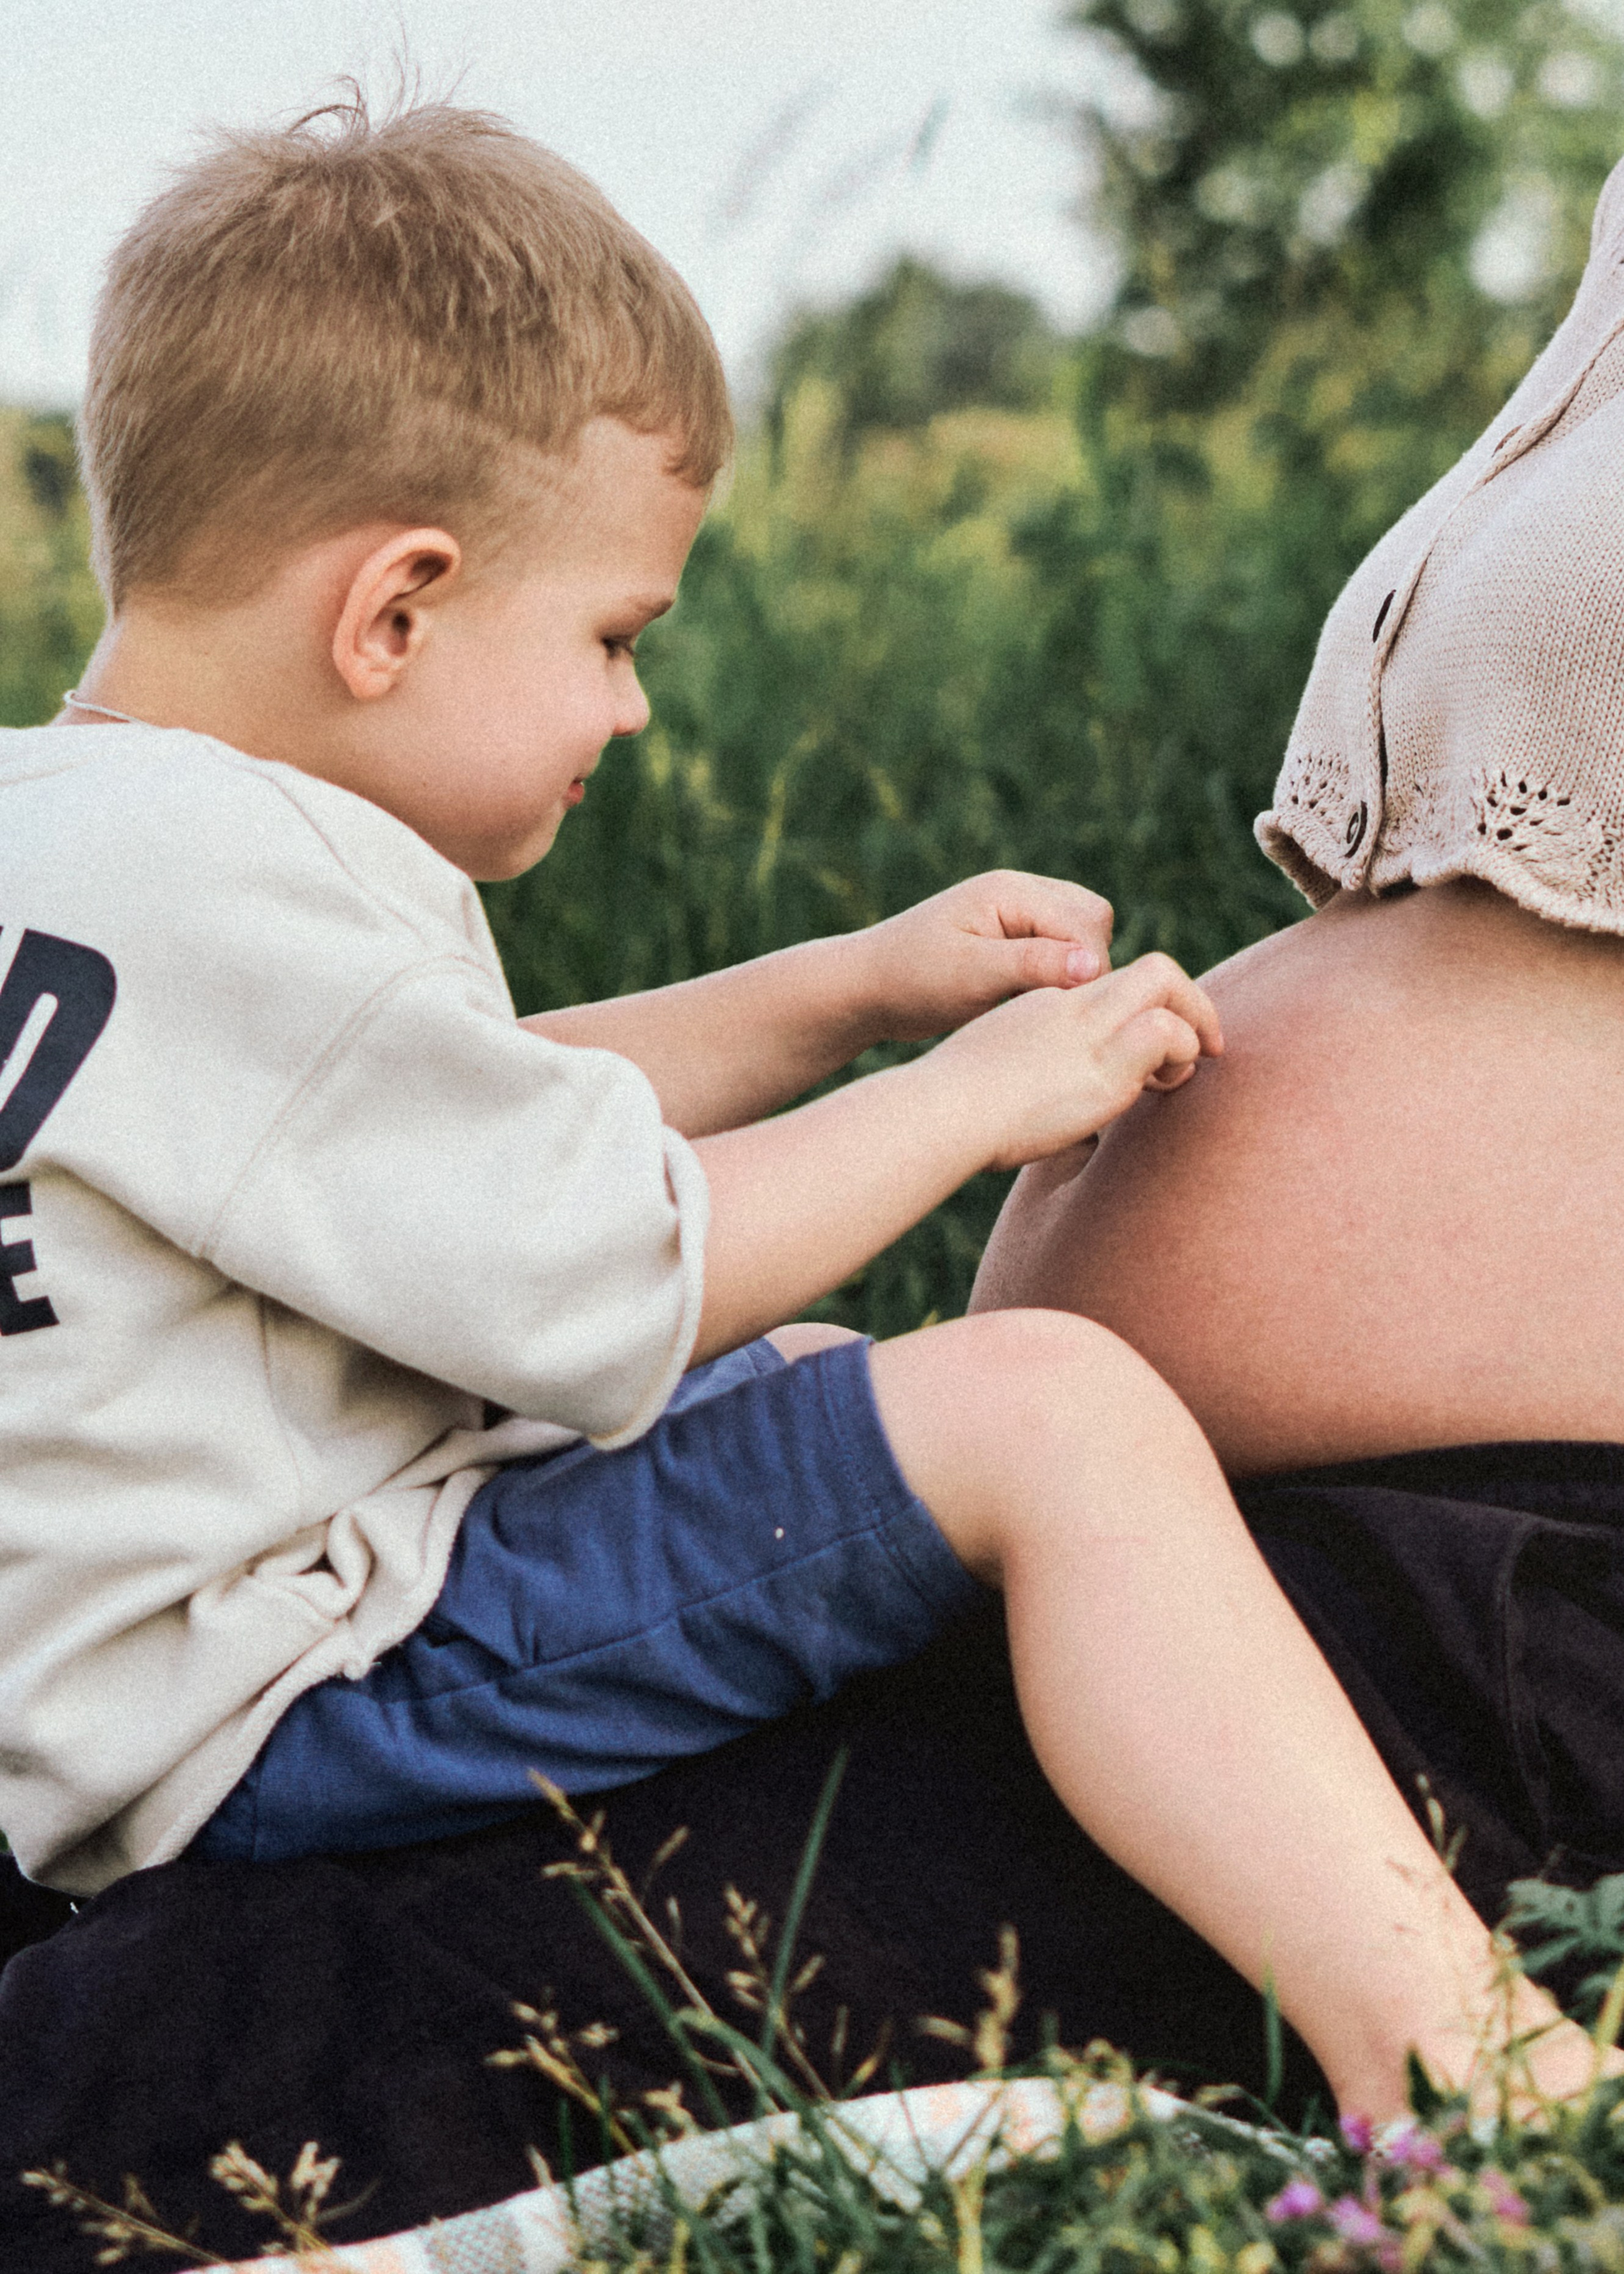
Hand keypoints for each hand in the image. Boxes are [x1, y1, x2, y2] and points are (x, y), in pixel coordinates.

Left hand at [856, 872, 1114, 1042]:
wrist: (869, 987)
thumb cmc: (912, 979)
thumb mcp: (970, 975)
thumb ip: (1032, 965)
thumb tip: (1093, 964)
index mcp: (1010, 890)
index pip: (1084, 923)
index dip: (1089, 969)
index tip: (1066, 1011)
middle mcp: (1021, 892)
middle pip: (1093, 920)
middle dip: (1087, 966)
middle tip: (1056, 1009)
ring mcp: (1020, 912)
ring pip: (1083, 935)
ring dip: (1075, 971)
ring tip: (1042, 1007)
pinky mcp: (1017, 937)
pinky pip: (1063, 950)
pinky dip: (1060, 975)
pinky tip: (1034, 1003)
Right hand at [927, 952, 1222, 1170]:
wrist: (942, 1112)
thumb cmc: (954, 1111)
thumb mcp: (997, 1080)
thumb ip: (1035, 1082)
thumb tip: (1068, 1129)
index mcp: (1046, 1008)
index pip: (1115, 986)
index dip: (1149, 1007)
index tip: (1159, 1042)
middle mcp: (1074, 1008)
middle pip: (1154, 969)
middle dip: (1191, 1001)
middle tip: (1206, 1043)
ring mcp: (1091, 1032)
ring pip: (1168, 985)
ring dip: (1192, 1027)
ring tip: (1180, 1073)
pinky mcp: (1105, 1067)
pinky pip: (1167, 1032)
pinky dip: (1181, 1052)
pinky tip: (1162, 1085)